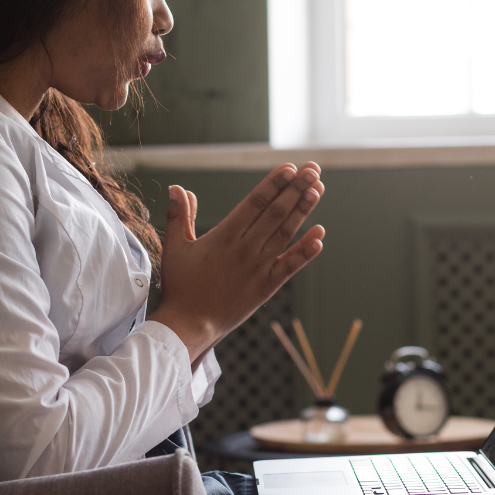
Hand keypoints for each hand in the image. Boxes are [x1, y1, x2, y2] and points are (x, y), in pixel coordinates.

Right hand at [149, 162, 324, 362]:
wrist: (189, 326)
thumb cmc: (180, 286)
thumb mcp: (174, 247)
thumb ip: (178, 215)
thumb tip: (177, 187)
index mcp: (224, 236)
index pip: (255, 202)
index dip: (274, 184)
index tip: (289, 168)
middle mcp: (245, 249)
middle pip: (276, 212)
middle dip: (296, 188)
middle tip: (312, 169)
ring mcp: (258, 268)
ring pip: (285, 233)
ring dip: (303, 210)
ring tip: (318, 189)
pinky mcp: (267, 287)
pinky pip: (290, 266)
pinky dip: (306, 251)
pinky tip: (320, 235)